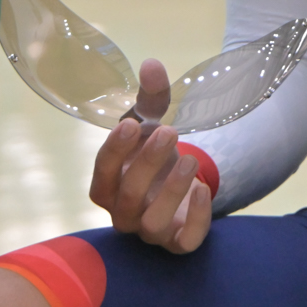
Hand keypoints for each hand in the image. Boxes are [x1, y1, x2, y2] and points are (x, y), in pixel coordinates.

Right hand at [87, 59, 212, 253]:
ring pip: (152, 224)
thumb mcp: (150, 124)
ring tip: (191, 158)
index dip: (114, 150)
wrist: (179, 183)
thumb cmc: (152, 154)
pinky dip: (195, 219)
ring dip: (171, 190)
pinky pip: (184, 242)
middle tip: (170, 132)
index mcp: (108, 185)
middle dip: (148, 163)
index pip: (102, 173)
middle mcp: (124, 213)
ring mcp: (150, 231)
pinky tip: (203, 190)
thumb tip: (152, 64)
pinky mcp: (179, 242)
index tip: (131, 123)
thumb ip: (151, 98)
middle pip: (127, 196)